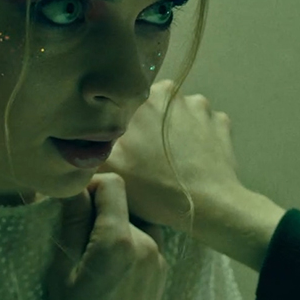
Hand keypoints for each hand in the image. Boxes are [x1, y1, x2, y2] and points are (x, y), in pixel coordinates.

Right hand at [46, 173, 167, 299]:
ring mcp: (158, 258)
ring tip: (94, 256)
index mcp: (119, 241)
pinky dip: (128, 243)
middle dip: (99, 212)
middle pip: (123, 204)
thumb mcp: (62, 271)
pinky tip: (110, 267)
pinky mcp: (162, 270)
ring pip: (134, 222)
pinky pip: (145, 241)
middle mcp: (146, 243)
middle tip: (76, 236)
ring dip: (115, 227)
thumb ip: (71, 223)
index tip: (74, 204)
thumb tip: (73, 184)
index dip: (91, 186)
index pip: (113, 185)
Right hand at [99, 79, 242, 234]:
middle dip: (149, 127)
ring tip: (170, 164)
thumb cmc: (155, 187)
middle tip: (145, 158)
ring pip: (178, 116)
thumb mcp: (107, 169)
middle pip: (153, 108)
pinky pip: (202, 127)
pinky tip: (192, 164)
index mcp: (144, 98)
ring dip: (173, 133)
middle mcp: (173, 93)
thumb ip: (89, 145)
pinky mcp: (221, 124)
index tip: (125, 147)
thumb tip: (77, 135)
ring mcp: (202, 107)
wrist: (209, 205)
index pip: (126, 104)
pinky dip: (197, 141)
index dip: (124, 126)